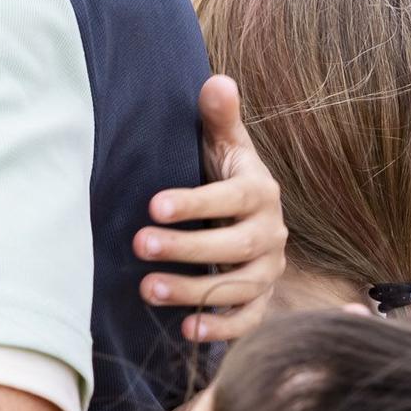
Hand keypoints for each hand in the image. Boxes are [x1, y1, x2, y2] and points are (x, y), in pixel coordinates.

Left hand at [136, 75, 287, 341]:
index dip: (196, 203)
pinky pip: (249, 319)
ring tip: (146, 288)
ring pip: (239, 286)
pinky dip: (222, 329)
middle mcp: (271, 234)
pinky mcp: (261, 299)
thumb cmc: (223, 173)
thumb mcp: (223, 143)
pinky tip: (186, 329)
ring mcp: (268, 270)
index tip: (153, 205)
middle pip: (234, 246)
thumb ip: (218, 117)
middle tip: (139, 244)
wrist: (246, 213)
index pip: (232, 198)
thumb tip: (217, 81)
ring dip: (194, 290)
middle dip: (186, 248)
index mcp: (260, 192)